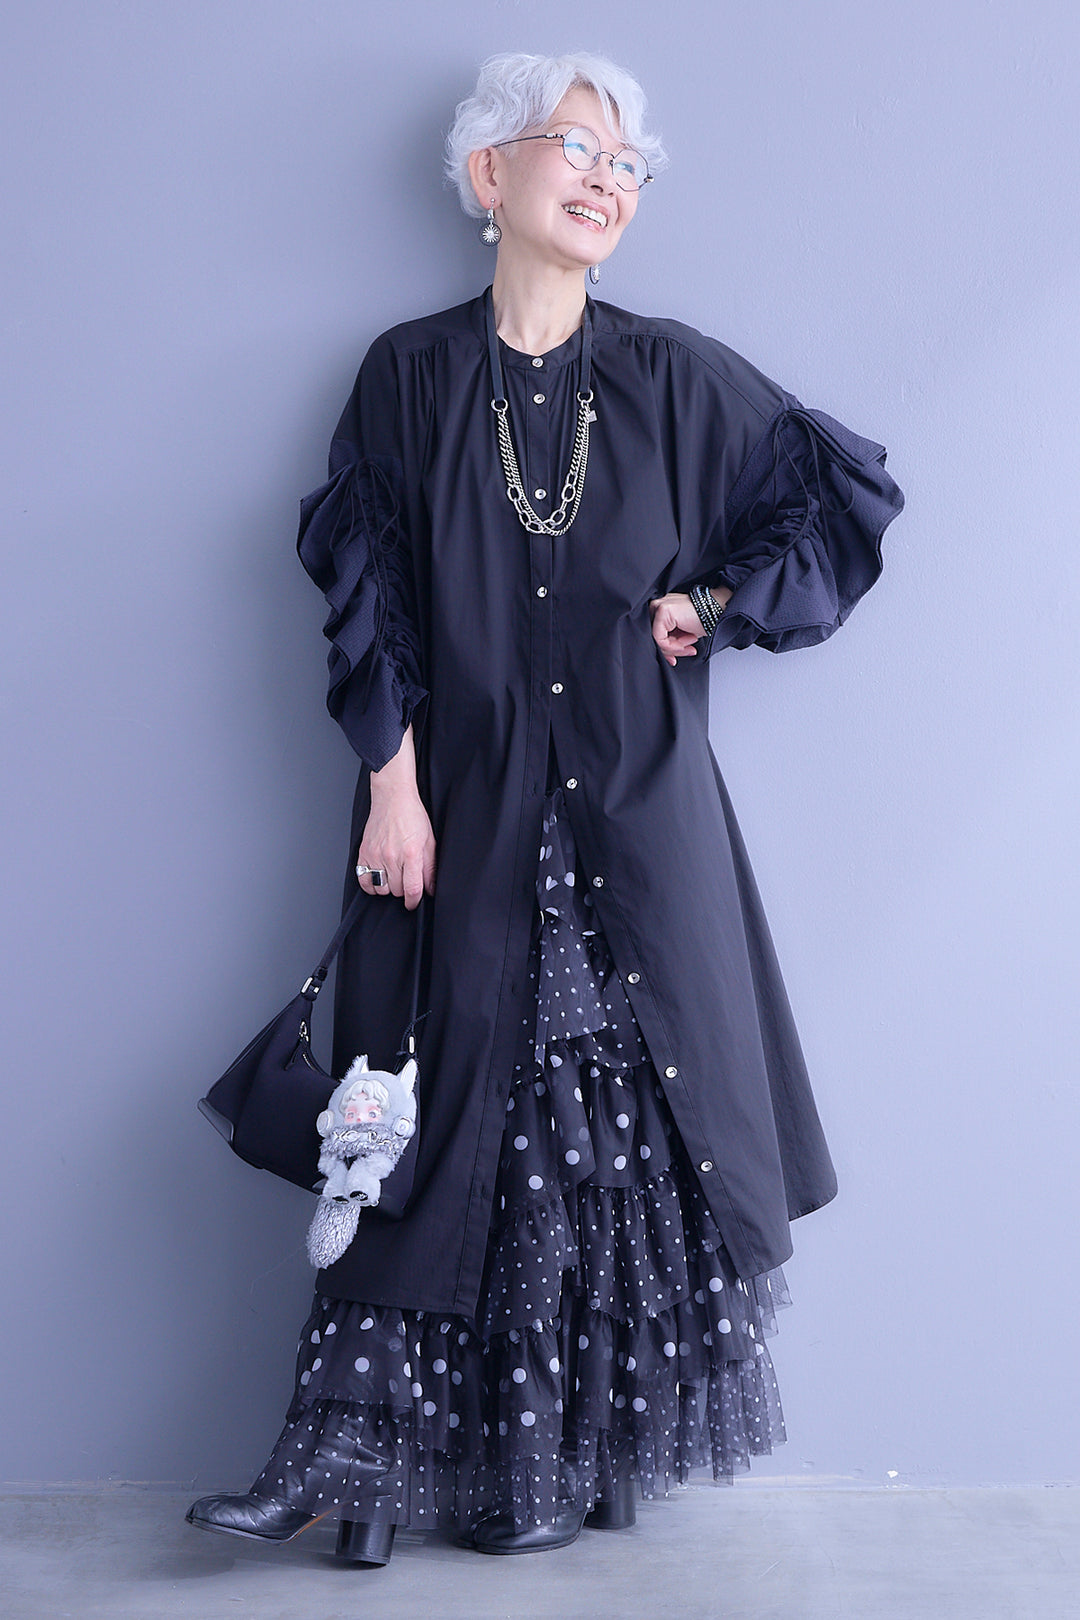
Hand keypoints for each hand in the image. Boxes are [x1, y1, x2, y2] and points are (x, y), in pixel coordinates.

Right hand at [357, 786, 435, 909]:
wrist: (393, 797)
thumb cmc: (412, 816)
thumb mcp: (429, 841)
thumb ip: (430, 867)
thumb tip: (431, 888)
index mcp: (411, 853)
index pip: (412, 889)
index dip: (414, 901)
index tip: (414, 903)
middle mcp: (391, 856)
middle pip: (396, 890)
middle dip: (403, 890)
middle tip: (407, 879)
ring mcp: (375, 855)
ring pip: (380, 888)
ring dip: (388, 887)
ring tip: (394, 876)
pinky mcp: (363, 853)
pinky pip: (363, 880)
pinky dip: (370, 885)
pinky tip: (379, 878)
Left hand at [648, 588, 729, 666]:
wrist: (719, 609)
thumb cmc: (705, 618)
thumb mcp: (683, 632)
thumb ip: (671, 639)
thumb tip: (665, 654)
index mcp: (662, 608)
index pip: (656, 633)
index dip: (666, 649)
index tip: (675, 658)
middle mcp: (658, 605)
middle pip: (655, 637)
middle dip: (671, 650)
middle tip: (687, 651)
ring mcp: (659, 606)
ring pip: (656, 639)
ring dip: (676, 647)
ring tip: (690, 644)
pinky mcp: (662, 611)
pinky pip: (660, 638)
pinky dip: (673, 646)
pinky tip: (688, 640)